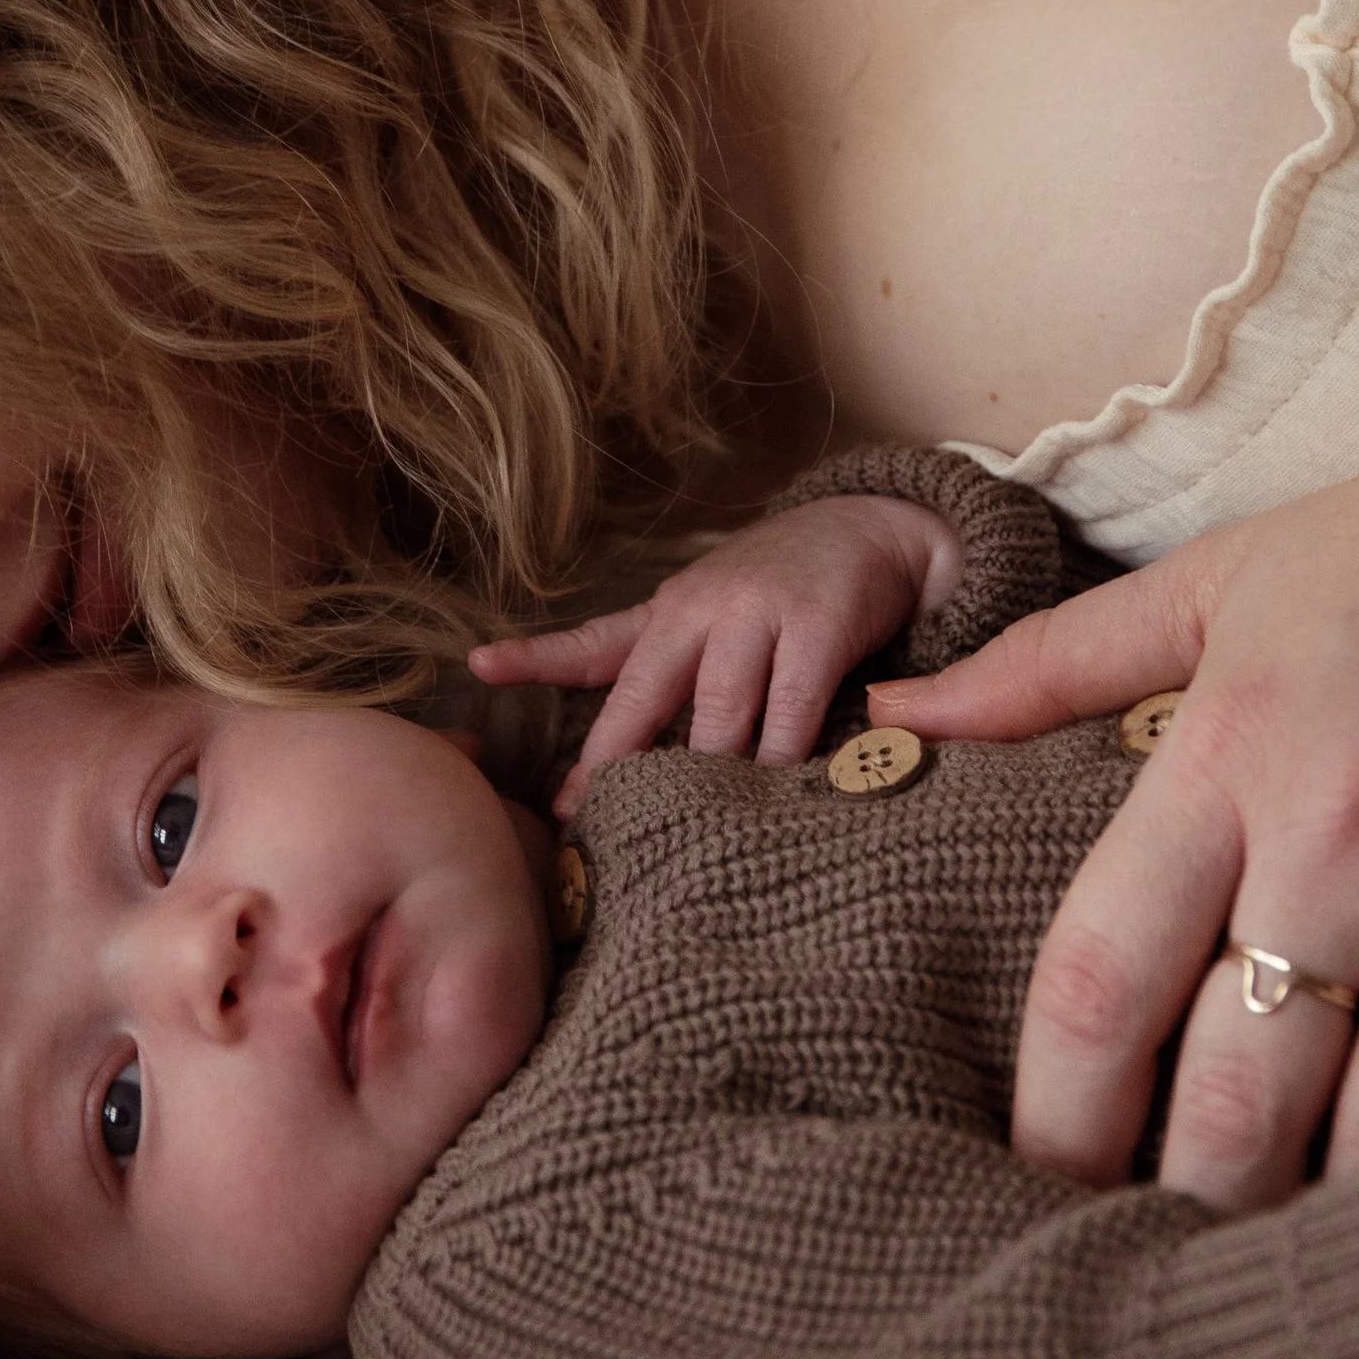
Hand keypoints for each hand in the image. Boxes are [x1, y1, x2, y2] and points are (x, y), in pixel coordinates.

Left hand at [471, 494, 960, 813]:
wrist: (869, 528)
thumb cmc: (770, 585)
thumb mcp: (691, 609)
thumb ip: (625, 654)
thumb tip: (529, 696)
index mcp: (666, 613)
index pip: (593, 651)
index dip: (536, 666)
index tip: (488, 684)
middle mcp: (703, 610)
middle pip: (648, 695)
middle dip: (617, 761)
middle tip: (597, 822)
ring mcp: (760, 616)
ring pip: (721, 711)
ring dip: (704, 772)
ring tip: (684, 829)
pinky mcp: (820, 629)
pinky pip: (793, 709)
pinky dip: (782, 758)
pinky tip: (773, 798)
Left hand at [868, 305, 1358, 1211]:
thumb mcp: (1218, 579)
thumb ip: (1045, 667)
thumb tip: (886, 719)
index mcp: (1231, 754)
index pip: (1099, 980)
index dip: (1054, 1118)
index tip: (1035, 1185)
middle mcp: (1353, 835)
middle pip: (1239, 1096)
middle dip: (1188, 1205)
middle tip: (1165, 1260)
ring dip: (1337, 1223)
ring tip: (1294, 1264)